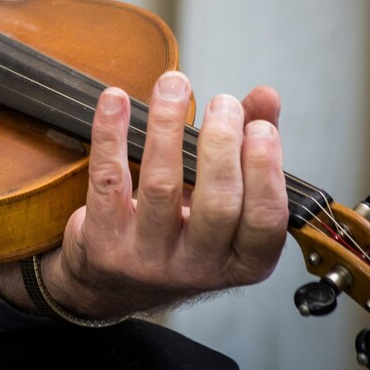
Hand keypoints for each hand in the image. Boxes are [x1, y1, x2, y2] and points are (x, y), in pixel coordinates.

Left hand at [0, 71, 288, 318]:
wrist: (110, 284)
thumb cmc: (178, 233)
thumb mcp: (221, 203)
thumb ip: (247, 149)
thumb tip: (265, 97)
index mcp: (239, 261)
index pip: (265, 222)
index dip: (266, 172)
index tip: (260, 127)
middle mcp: (196, 267)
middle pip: (218, 204)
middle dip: (221, 145)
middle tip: (221, 102)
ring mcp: (147, 258)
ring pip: (161, 186)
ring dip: (168, 127)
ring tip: (174, 85)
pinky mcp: (103, 241)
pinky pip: (108, 180)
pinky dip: (111, 134)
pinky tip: (115, 99)